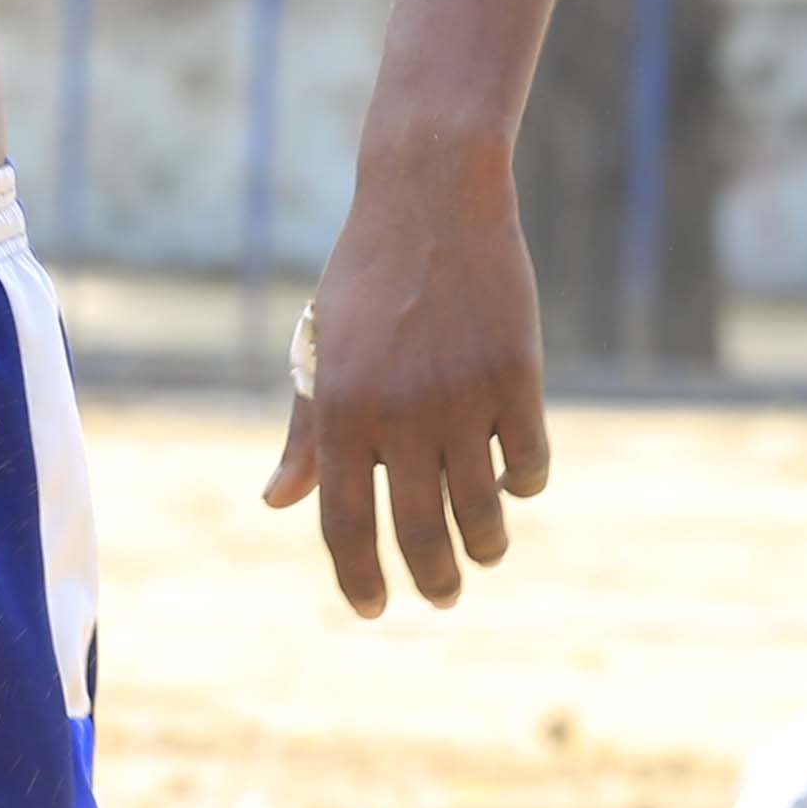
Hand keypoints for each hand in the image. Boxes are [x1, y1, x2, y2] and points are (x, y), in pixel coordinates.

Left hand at [259, 160, 553, 616]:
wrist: (430, 198)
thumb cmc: (365, 279)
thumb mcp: (321, 352)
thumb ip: (306, 432)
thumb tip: (277, 503)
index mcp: (340, 412)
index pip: (346, 525)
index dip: (360, 579)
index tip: (376, 609)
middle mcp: (399, 413)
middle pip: (420, 532)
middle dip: (434, 580)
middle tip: (445, 598)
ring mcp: (462, 395)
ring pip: (481, 508)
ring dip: (486, 545)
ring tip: (487, 554)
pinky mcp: (517, 374)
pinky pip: (528, 458)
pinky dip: (525, 485)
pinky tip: (516, 487)